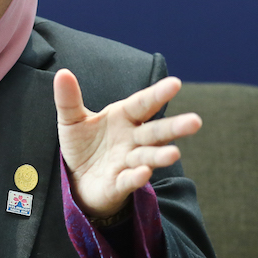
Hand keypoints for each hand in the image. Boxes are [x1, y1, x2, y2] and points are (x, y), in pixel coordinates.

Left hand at [53, 69, 201, 219]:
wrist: (78, 179)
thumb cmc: (82, 145)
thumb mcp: (71, 120)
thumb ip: (68, 98)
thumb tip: (62, 73)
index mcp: (124, 117)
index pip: (143, 104)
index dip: (158, 94)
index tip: (175, 83)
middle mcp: (132, 139)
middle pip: (156, 132)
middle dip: (174, 127)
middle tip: (196, 121)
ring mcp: (128, 162)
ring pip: (148, 157)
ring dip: (160, 156)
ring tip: (174, 154)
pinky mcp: (119, 184)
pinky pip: (129, 179)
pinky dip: (136, 177)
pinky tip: (144, 173)